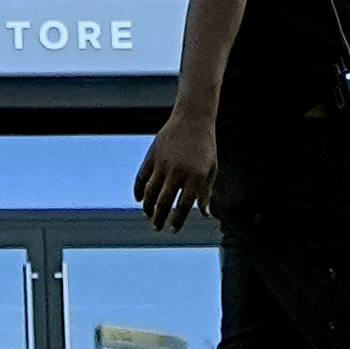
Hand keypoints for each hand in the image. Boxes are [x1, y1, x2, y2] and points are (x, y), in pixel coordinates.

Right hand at [134, 110, 221, 227]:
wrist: (192, 119)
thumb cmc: (205, 146)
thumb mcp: (211, 169)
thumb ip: (206, 193)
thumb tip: (204, 214)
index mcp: (196, 176)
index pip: (184, 205)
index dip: (178, 221)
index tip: (174, 230)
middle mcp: (178, 171)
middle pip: (164, 202)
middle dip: (160, 218)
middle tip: (158, 228)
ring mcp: (163, 163)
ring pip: (150, 192)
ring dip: (148, 208)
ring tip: (149, 217)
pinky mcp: (152, 156)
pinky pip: (141, 177)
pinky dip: (138, 190)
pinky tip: (139, 200)